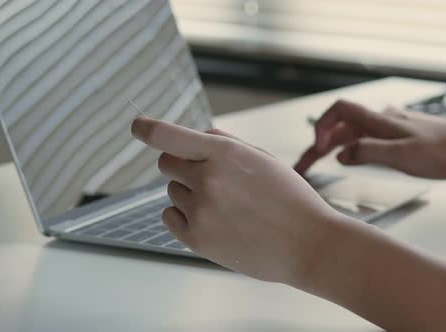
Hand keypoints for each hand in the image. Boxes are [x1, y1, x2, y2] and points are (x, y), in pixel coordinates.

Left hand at [131, 118, 340, 283]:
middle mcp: (208, 179)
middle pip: (167, 163)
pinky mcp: (196, 239)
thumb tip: (197, 135)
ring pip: (172, 191)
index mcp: (225, 153)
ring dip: (190, 194)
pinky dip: (183, 216)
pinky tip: (212, 220)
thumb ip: (226, 143)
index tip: (137, 126)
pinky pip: (169, 217)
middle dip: (182, 166)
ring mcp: (200, 211)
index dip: (146, 128)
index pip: (167, 135)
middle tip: (209, 178)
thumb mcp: (263, 159)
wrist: (308, 244)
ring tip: (226, 206)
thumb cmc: (290, 199)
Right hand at [294, 100, 445, 178]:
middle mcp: (380, 120)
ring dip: (332, 147)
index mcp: (378, 121)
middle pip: (339, 127)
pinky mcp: (399, 135)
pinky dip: (350, 147)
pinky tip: (352, 156)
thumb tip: (340, 155)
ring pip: (352, 134)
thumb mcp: (403, 155)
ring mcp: (390, 127)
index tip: (317, 150)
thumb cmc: (443, 152)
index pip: (338, 111)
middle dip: (317, 146)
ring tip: (317, 164)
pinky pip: (366, 138)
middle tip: (302, 168)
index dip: (321, 127)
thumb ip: (369, 153)